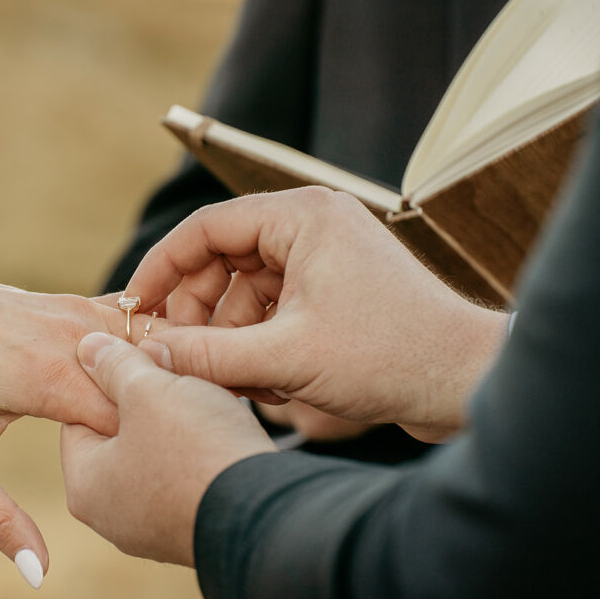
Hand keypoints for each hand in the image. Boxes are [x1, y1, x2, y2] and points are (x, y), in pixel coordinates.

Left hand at [0, 266, 161, 582]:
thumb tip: (39, 574)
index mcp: (48, 378)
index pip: (134, 425)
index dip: (144, 455)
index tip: (143, 479)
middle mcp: (71, 336)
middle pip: (153, 384)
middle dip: (163, 420)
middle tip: (161, 455)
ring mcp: (75, 310)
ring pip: (150, 347)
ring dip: (162, 380)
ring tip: (162, 417)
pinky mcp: (74, 301)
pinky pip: (131, 326)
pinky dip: (146, 351)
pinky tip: (144, 381)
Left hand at [61, 332, 275, 565]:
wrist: (268, 516)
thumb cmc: (196, 449)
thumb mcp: (150, 391)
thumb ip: (116, 365)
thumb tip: (87, 347)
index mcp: (85, 486)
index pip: (80, 415)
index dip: (108, 379)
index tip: (138, 356)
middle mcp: (112, 517)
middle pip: (119, 437)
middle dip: (146, 402)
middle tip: (174, 374)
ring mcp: (154, 531)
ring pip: (157, 455)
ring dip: (177, 425)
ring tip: (202, 399)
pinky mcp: (193, 532)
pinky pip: (186, 479)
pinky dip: (199, 454)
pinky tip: (220, 434)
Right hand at [123, 188, 508, 440]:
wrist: (465, 381)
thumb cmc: (390, 356)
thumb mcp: (284, 358)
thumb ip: (206, 355)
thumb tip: (147, 353)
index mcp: (301, 217)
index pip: (206, 228)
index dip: (162, 268)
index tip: (134, 308)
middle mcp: (312, 226)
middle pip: (223, 259)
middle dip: (198, 311)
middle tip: (179, 355)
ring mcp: (326, 257)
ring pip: (246, 289)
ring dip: (229, 334)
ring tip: (232, 379)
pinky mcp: (335, 290)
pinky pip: (274, 307)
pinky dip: (258, 341)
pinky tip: (263, 381)